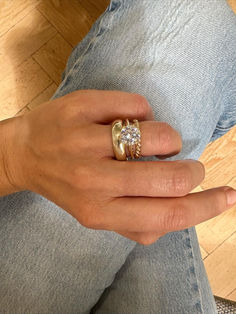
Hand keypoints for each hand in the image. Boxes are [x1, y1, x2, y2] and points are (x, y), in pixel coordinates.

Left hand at [3, 89, 235, 244]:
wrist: (24, 154)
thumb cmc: (67, 186)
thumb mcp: (97, 216)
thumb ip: (136, 224)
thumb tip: (176, 217)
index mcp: (99, 212)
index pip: (167, 214)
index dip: (206, 206)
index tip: (229, 195)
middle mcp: (91, 180)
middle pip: (170, 176)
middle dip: (191, 169)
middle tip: (186, 165)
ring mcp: (83, 141)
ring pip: (157, 134)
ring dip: (168, 139)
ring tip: (152, 142)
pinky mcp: (79, 107)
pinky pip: (137, 104)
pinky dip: (143, 113)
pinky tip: (128, 121)